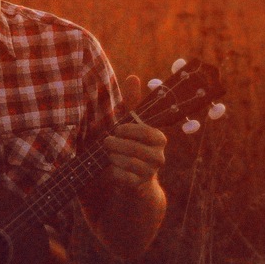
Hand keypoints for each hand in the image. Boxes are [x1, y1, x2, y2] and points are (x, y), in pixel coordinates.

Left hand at [103, 75, 166, 189]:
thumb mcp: (129, 125)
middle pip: (135, 147)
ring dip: (112, 157)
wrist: (130, 182)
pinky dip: (112, 172)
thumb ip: (131, 103)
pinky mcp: (140, 186)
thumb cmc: (127, 147)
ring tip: (107, 155)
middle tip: (105, 142)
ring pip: (128, 162)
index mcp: (158, 139)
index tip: (116, 129)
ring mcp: (151, 173)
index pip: (146, 132)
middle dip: (115, 143)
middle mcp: (159, 156)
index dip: (128, 130)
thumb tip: (134, 77)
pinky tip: (109, 170)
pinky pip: (123, 177)